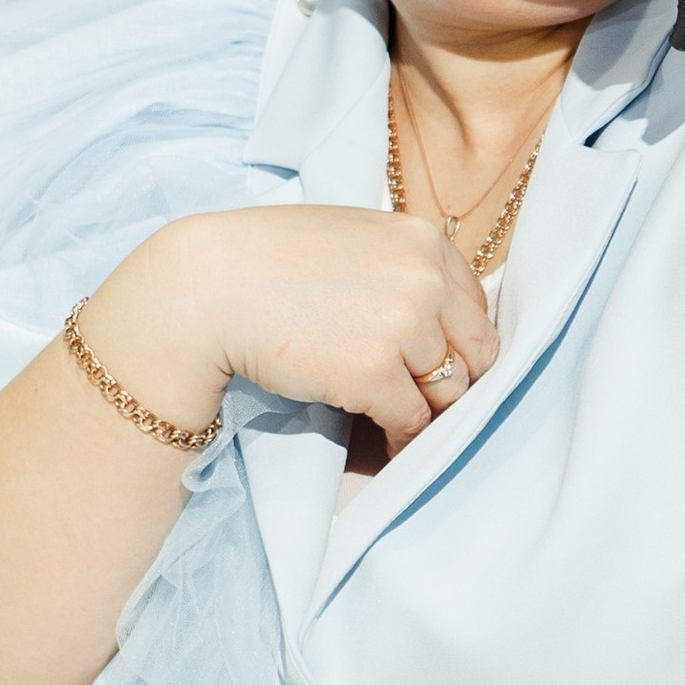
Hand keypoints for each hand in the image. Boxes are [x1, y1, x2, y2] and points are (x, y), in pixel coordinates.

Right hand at [91, 204, 499, 453]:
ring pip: (449, 392)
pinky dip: (404, 440)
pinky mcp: (374, 373)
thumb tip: (436, 317)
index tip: (440, 366)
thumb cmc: (268, 260)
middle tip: (432, 406)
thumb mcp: (353, 239)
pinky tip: (389, 445)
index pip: (474, 306)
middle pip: (477, 352)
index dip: (458, 342)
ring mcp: (403, 325)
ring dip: (429, 414)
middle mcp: (424, 277)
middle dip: (458, 383)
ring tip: (408, 430)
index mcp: (423, 239)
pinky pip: (412, 421)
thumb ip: (400, 268)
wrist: (207, 287)